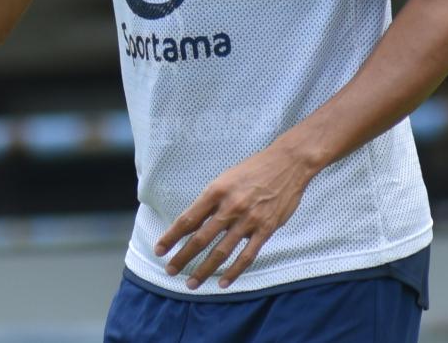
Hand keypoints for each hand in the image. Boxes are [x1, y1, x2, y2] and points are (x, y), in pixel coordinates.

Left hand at [154, 144, 317, 289]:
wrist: (288, 163)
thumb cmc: (253, 170)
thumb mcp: (225, 178)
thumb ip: (210, 201)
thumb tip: (192, 224)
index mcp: (216, 191)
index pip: (188, 219)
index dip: (171, 236)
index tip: (159, 250)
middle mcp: (230, 206)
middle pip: (201, 238)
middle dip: (183, 257)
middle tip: (169, 270)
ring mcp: (249, 219)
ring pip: (221, 251)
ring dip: (204, 270)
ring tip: (192, 283)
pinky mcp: (266, 229)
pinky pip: (247, 256)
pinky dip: (234, 271)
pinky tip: (223, 283)